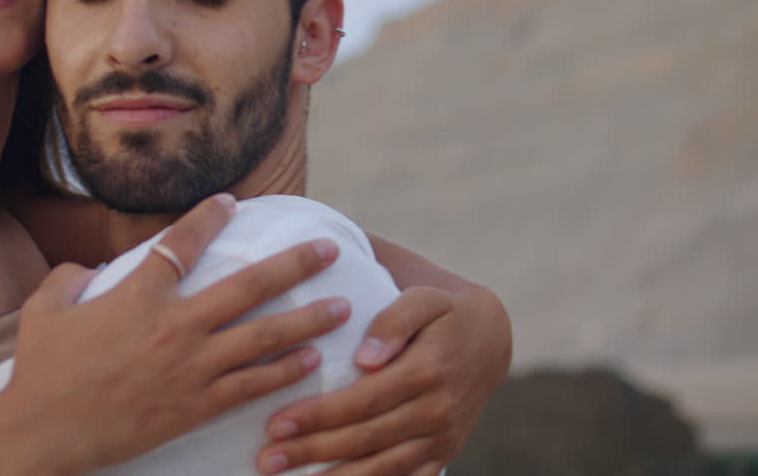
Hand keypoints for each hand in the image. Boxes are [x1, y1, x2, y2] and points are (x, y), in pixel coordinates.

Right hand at [0, 194, 355, 474]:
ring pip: (263, 336)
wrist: (43, 432)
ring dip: (307, 319)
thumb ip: (71, 278)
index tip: (230, 201)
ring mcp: (190, 367)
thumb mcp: (44, 309)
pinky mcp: (195, 406)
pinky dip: (285, 371)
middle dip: (294, 264)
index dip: (208, 218)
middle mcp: (174, 325)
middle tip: (328, 249)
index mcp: (137, 294)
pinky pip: (252, 385)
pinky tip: (312, 361)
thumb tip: (88, 269)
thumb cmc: (40, 371)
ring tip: (341, 305)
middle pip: (248, 285)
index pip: (181, 242)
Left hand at [257, 282, 510, 474]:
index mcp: (427, 370)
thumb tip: (366, 356)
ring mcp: (441, 438)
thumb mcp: (425, 298)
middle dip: (312, 451)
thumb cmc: (443, 311)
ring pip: (383, 468)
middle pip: (365, 438)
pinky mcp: (443, 453)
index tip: (277, 423)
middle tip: (266, 459)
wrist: (491, 339)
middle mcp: (436, 411)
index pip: (363, 400)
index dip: (319, 415)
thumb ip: (395, 320)